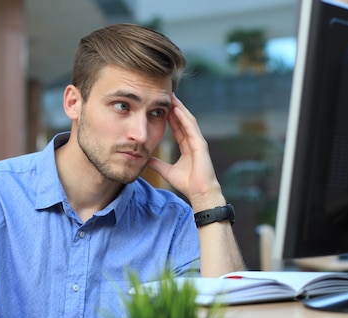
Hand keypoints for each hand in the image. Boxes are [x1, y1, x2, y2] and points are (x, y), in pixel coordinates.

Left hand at [147, 94, 224, 210]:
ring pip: (188, 120)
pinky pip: (191, 128)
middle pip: (183, 120)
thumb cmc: (187, 183)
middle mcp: (193, 141)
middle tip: (166, 94)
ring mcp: (198, 142)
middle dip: (175, 107)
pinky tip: (177, 109)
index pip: (177, 127)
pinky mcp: (201, 145)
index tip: (161, 106)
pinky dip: (184, 118)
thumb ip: (158, 164)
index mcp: (187, 146)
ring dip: (180, 108)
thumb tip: (146, 159)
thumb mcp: (167, 171)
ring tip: (172, 97)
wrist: (199, 192)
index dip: (170, 116)